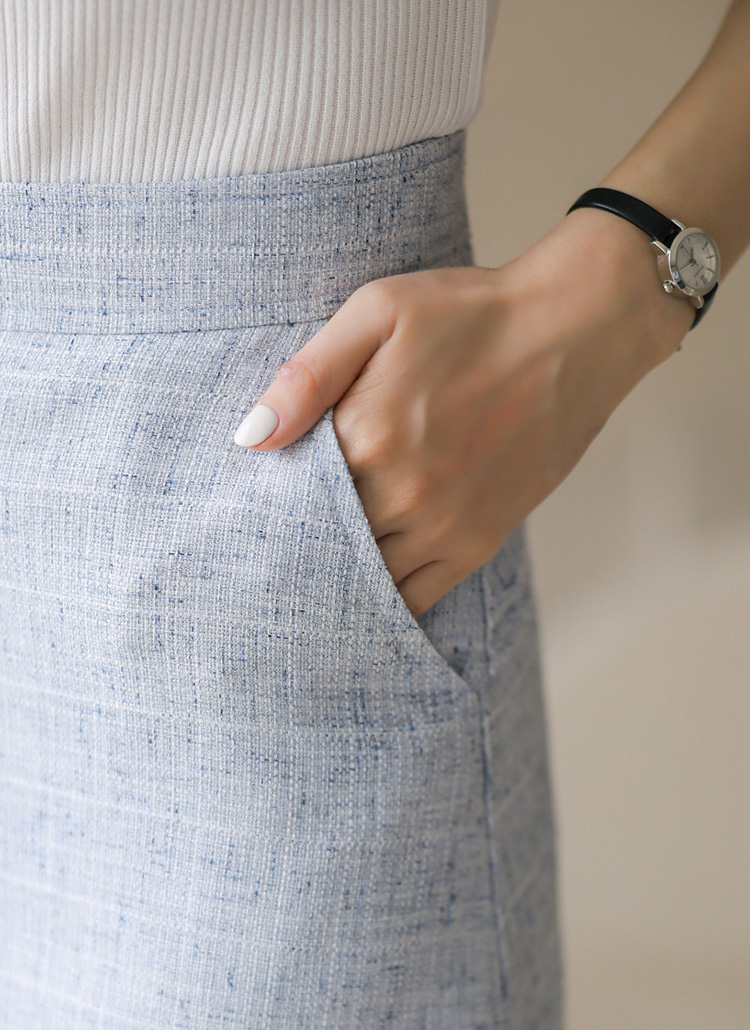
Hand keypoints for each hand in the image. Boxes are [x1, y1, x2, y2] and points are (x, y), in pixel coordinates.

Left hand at [233, 207, 693, 619]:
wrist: (575, 331)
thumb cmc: (471, 314)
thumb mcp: (379, 312)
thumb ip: (309, 376)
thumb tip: (250, 437)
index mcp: (368, 436)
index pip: (291, 496)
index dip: (267, 504)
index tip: (246, 509)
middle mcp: (403, 494)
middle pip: (322, 545)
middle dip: (294, 545)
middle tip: (265, 549)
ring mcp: (443, 527)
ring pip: (364, 579)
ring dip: (335, 578)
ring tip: (309, 571)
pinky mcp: (477, 543)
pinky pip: (415, 597)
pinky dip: (384, 603)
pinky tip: (363, 593)